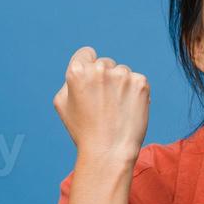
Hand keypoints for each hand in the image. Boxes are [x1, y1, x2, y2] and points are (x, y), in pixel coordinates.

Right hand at [53, 46, 149, 163]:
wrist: (109, 150)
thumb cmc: (83, 130)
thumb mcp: (62, 103)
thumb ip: (70, 80)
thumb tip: (83, 67)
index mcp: (77, 70)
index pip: (86, 53)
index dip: (88, 67)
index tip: (93, 81)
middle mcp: (100, 69)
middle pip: (105, 63)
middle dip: (105, 78)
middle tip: (104, 103)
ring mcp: (122, 75)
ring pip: (123, 72)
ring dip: (121, 85)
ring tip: (116, 109)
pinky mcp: (141, 83)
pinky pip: (137, 81)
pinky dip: (135, 92)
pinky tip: (128, 109)